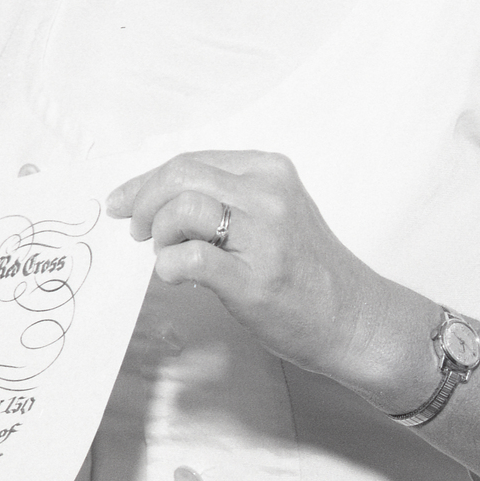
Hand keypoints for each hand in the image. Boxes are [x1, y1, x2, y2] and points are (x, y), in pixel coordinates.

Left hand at [108, 150, 419, 395]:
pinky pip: (192, 259)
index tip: (124, 201)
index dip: (147, 181)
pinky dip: (170, 265)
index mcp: (269, 171)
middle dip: (144, 200)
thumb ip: (226, 198)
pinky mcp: (255, 280)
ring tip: (164, 253)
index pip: (190, 161)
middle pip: (180, 175)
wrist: (355, 319)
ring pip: (184, 208)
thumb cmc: (308, 270)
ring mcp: (264, 236)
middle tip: (138, 230)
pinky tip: (173, 275)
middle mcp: (268, 194)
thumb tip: (157, 200)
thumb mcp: (273, 212)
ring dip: (159, 232)